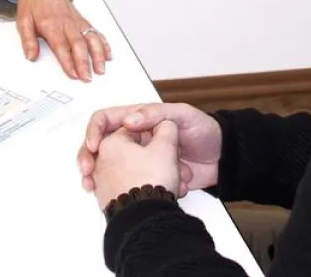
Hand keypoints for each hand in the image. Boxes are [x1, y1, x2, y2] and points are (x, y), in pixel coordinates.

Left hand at [15, 0, 110, 80]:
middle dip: (84, 62)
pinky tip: (108, 55)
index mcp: (51, 25)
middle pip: (79, 45)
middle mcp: (67, 24)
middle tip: (87, 78)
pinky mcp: (83, 21)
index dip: (68, 61)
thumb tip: (31, 56)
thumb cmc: (33, 3)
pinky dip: (103, 44)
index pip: (61, 46)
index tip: (73, 74)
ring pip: (91, 39)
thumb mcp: (23, 21)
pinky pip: (96, 32)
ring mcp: (77, 22)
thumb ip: (28, 40)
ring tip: (100, 69)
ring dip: (98, 54)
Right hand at [78, 103, 221, 196]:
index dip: (96, 131)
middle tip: (87, 173)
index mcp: (141, 118)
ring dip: (101, 178)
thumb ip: (157, 114)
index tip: (95, 146)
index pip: (107, 119)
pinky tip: (119, 196)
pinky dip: (123, 190)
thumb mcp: (183, 115)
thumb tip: (129, 120)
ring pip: (110, 167)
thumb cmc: (205, 130)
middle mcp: (136, 138)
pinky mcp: (148, 176)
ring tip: (95, 188)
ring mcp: (140, 159)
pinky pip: (129, 182)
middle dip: (90, 158)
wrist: (223, 159)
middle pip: (102, 145)